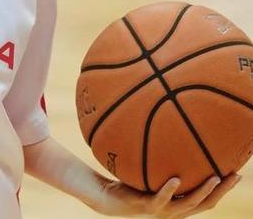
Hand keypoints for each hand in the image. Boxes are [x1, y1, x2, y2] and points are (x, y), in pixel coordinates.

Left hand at [96, 173, 241, 216]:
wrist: (107, 197)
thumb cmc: (130, 182)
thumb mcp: (150, 171)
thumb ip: (162, 161)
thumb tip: (171, 133)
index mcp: (178, 202)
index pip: (207, 198)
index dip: (224, 189)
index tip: (237, 173)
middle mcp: (174, 209)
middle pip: (205, 203)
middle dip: (222, 191)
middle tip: (235, 175)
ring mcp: (161, 210)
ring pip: (187, 204)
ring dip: (202, 192)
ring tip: (215, 178)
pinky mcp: (145, 206)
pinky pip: (160, 198)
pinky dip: (169, 189)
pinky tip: (176, 179)